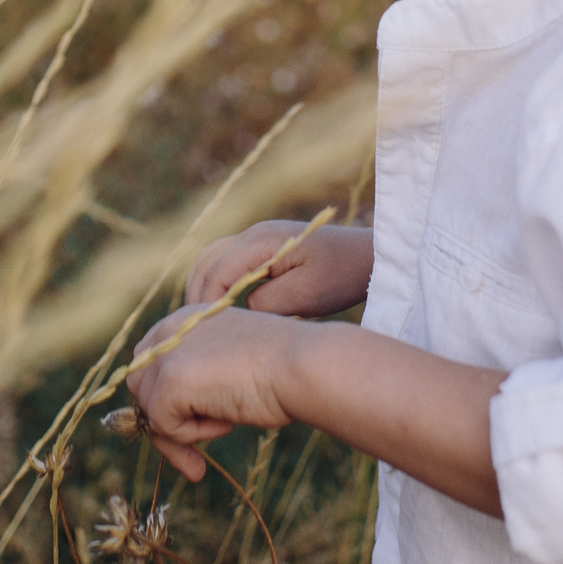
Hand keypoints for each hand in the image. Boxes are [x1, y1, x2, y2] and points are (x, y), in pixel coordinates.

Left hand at [126, 305, 300, 481]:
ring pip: (149, 410)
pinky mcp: (169, 379)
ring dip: (183, 431)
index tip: (188, 431)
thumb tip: (164, 416)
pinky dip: (194, 435)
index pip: (152, 365)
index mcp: (186, 320)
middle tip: (194, 460)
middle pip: (141, 388)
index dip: (166, 401)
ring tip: (225, 426)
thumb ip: (197, 377)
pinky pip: (163, 425)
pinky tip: (227, 420)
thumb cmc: (282, 371)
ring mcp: (166, 352)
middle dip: (165, 426)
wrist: (304, 365)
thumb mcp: (230, 365)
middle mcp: (169, 329)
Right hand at [185, 221, 371, 317]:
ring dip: (203, 285)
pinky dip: (216, 280)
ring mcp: (258, 237)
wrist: (369, 257)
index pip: (217, 271)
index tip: (203, 330)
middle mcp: (254, 233)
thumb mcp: (307, 296)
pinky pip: (227, 260)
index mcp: (262, 241)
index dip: (205, 301)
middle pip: (206, 261)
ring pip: (212, 258)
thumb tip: (241, 309)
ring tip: (202, 319)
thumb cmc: (342, 276)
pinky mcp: (265, 246)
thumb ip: (267, 302)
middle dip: (197, 294)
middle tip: (194, 328)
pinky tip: (221, 306)